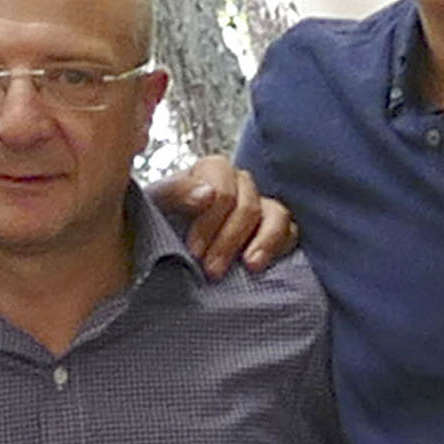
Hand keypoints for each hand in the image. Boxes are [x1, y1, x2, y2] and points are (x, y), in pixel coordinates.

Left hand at [154, 155, 295, 272]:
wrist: (158, 257)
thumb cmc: (154, 228)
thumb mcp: (154, 207)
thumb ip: (175, 193)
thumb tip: (209, 195)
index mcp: (209, 172)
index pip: (222, 179)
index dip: (211, 216)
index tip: (194, 249)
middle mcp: (238, 185)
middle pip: (247, 203)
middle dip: (229, 239)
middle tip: (211, 271)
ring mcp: (258, 207)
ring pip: (276, 214)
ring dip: (263, 242)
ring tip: (250, 267)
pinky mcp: (272, 231)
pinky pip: (289, 232)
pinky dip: (278, 247)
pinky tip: (260, 267)